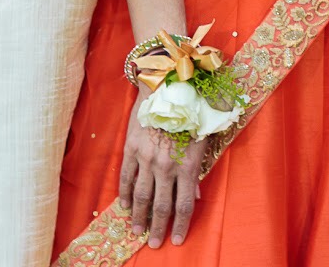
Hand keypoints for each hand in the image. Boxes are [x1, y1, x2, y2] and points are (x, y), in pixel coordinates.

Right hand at [119, 115, 207, 248]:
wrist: (168, 85)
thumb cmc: (192, 111)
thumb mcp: (204, 141)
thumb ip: (197, 170)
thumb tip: (194, 195)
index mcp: (187, 165)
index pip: (183, 205)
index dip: (181, 225)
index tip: (177, 240)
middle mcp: (165, 167)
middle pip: (161, 206)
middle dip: (159, 228)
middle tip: (155, 244)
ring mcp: (146, 159)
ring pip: (140, 197)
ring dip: (139, 217)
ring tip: (137, 232)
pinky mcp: (131, 149)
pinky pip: (125, 178)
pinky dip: (124, 194)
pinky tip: (125, 206)